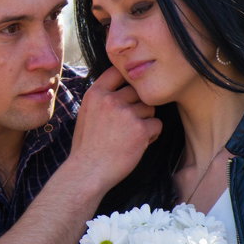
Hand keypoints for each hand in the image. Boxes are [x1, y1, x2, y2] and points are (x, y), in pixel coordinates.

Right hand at [68, 67, 161, 187]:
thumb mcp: (86, 114)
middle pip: (138, 91)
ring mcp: (126, 113)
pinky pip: (157, 124)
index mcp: (95, 94)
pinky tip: (138, 144)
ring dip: (145, 121)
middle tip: (129, 125)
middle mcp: (111, 100)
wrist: (88, 172)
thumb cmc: (87, 147)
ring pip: (149, 108)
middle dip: (138, 106)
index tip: (129, 91)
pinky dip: (151, 135)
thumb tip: (122, 87)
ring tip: (131, 136)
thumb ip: (102, 98)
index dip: (128, 79)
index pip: (118, 72)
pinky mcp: (140, 129)